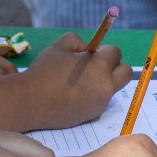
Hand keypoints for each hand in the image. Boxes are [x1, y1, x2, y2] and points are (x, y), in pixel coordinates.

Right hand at [15, 31, 131, 128]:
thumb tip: (87, 49)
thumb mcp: (59, 46)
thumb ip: (77, 41)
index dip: (103, 50)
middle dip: (115, 66)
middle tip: (96, 66)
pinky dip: (92, 96)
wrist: (30, 101)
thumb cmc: (44, 71)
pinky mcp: (92, 115)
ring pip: (112, 88)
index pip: (115, 52)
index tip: (90, 54)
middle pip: (126, 72)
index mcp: (100, 65)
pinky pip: (100, 101)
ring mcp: (100, 102)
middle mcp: (106, 85)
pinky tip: (72, 94)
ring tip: (79, 81)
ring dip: (103, 82)